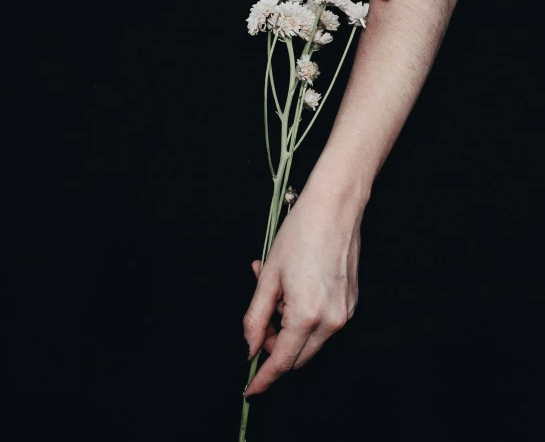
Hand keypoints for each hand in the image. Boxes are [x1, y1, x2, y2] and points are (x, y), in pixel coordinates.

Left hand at [242, 182, 364, 398]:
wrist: (334, 209)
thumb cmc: (300, 235)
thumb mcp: (268, 277)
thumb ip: (255, 318)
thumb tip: (249, 347)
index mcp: (307, 316)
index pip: (282, 362)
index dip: (263, 378)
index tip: (250, 390)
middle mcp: (331, 321)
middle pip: (296, 355)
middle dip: (273, 346)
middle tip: (258, 319)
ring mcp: (344, 313)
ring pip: (309, 340)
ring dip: (287, 327)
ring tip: (274, 290)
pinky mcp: (350, 303)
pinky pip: (322, 323)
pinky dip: (303, 316)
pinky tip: (292, 287)